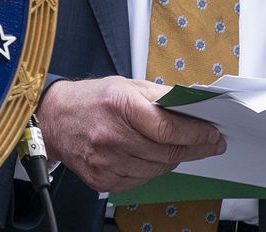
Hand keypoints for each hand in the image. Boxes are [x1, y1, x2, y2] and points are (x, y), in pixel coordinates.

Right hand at [36, 76, 224, 191]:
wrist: (53, 119)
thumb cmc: (91, 100)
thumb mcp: (125, 86)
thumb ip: (160, 96)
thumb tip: (193, 107)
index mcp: (118, 106)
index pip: (168, 128)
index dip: (196, 134)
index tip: (212, 134)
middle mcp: (109, 135)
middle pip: (166, 152)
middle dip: (194, 149)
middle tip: (209, 144)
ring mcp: (104, 160)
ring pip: (156, 170)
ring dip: (173, 160)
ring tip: (178, 149)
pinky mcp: (100, 179)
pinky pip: (140, 180)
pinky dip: (151, 170)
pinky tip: (150, 158)